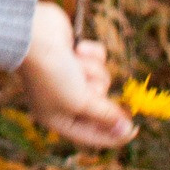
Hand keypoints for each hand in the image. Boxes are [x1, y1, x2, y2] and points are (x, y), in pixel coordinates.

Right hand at [16, 0, 131, 146]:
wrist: (35, 33)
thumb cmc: (53, 73)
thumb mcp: (81, 101)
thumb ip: (105, 116)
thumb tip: (125, 130)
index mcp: (58, 117)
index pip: (91, 135)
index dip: (113, 134)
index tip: (134, 129)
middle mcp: (63, 98)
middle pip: (100, 104)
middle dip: (97, 91)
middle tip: (86, 84)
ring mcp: (69, 75)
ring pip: (102, 79)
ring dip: (93, 70)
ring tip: (76, 62)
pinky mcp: (76, 55)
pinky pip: (99, 59)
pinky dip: (91, 53)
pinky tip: (77, 48)